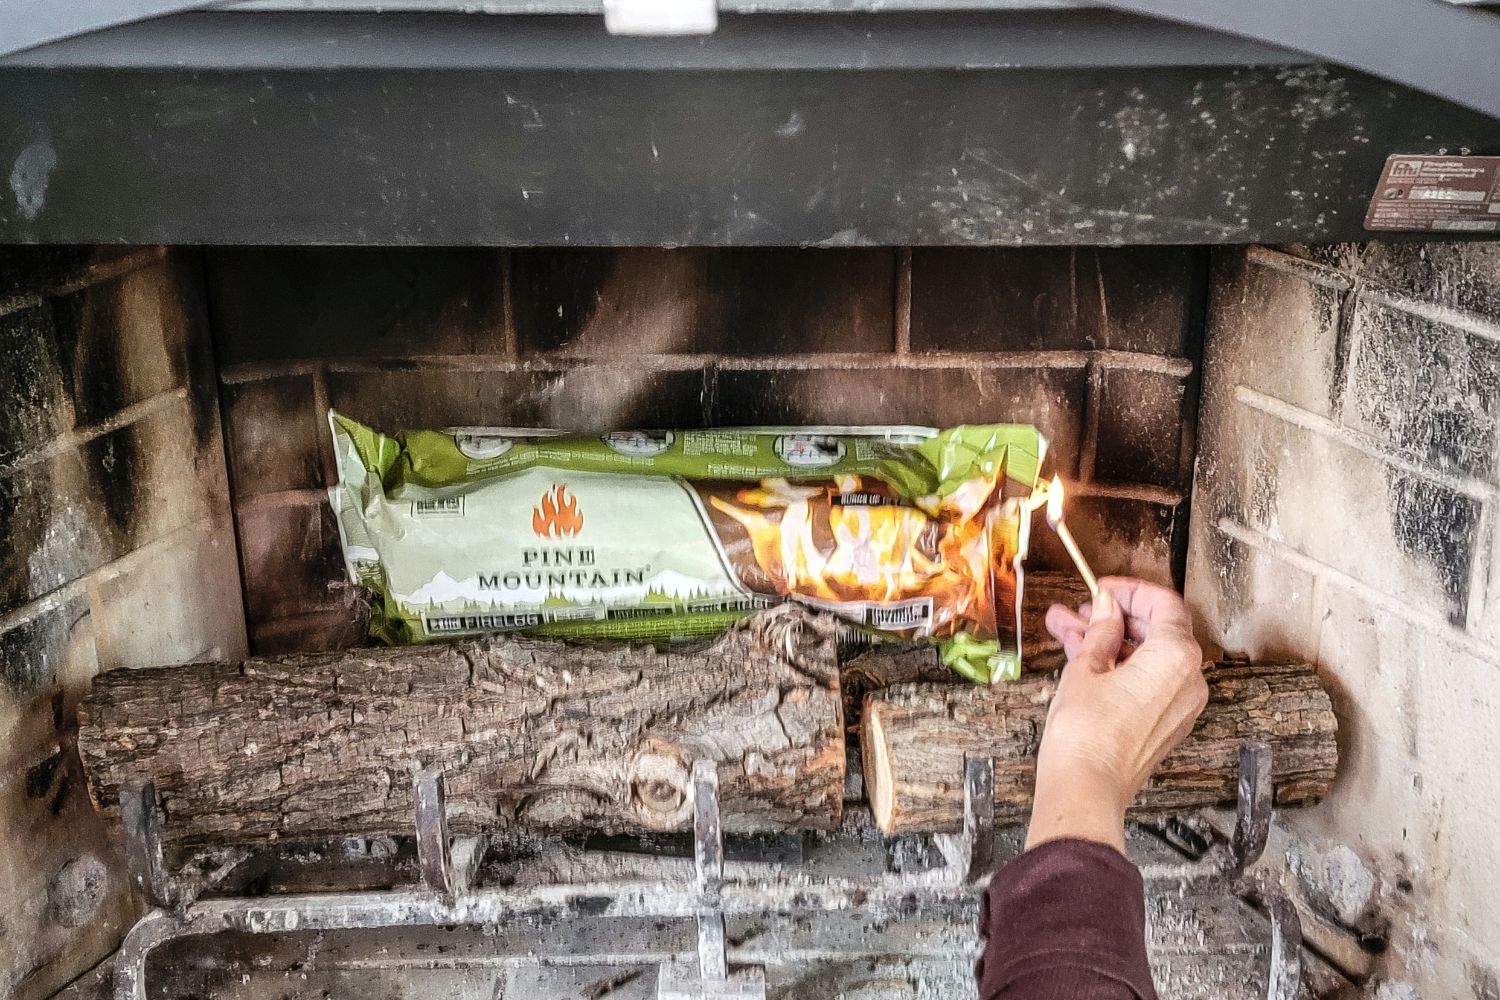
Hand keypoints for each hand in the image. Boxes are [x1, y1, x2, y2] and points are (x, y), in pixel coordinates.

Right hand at [1025, 577, 1207, 851]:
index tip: (1101, 589)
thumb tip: (1105, 607)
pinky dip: (1118, 666)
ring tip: (1065, 630)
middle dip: (1112, 617)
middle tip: (1078, 611)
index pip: (1163, 604)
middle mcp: (1189, 680)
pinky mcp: (1165, 723)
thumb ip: (1101, 629)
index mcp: (1176, 657)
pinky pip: (1147, 681)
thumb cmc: (1086, 734)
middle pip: (1156, 630)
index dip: (1129, 591)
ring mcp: (1180, 704)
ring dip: (1108, 641)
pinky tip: (1080, 657)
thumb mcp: (1086, 667)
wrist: (1085, 789)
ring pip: (1146, 657)